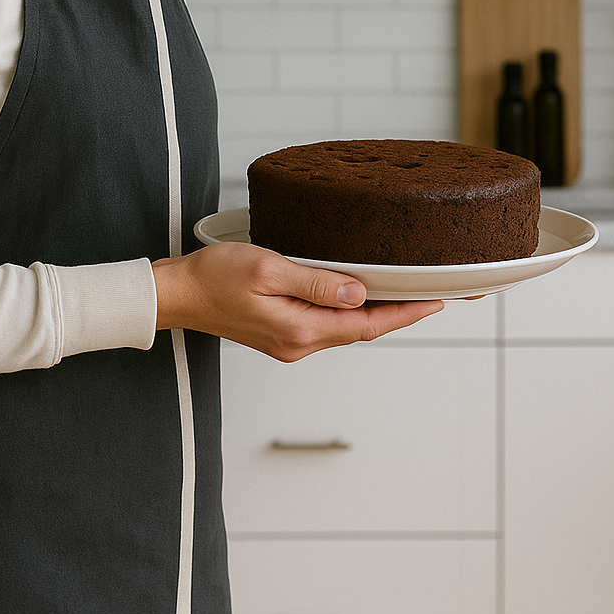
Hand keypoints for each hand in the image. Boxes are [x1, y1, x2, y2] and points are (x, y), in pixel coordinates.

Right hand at [153, 241, 442, 361]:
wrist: (176, 295)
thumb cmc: (214, 277)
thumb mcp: (268, 269)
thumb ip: (315, 283)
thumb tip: (359, 293)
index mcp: (300, 329)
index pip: (367, 324)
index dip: (406, 313)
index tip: (437, 302)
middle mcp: (299, 344)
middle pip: (361, 330)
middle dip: (399, 314)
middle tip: (433, 295)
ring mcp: (289, 342)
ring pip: (344, 328)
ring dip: (375, 314)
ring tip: (404, 294)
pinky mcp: (279, 334)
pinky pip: (324, 325)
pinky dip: (348, 313)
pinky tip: (356, 296)